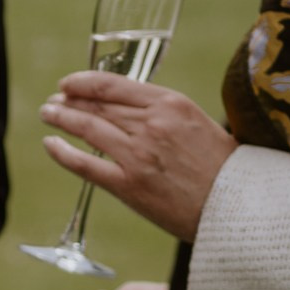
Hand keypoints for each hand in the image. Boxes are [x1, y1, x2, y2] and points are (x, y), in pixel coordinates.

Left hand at [41, 73, 235, 240]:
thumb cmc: (224, 168)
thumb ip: (163, 113)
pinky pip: (85, 165)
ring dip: (61, 119)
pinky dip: (62, 153)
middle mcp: (152, 125)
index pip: (112, 84)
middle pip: (97, 105)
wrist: (241, 208)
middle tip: (54, 101)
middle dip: (69, 101)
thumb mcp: (198, 123)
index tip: (68, 84)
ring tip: (48, 114)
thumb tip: (126, 107)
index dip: (83, 82)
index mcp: (171, 104)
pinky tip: (50, 145)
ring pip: (87, 128)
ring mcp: (138, 155)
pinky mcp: (129, 185)